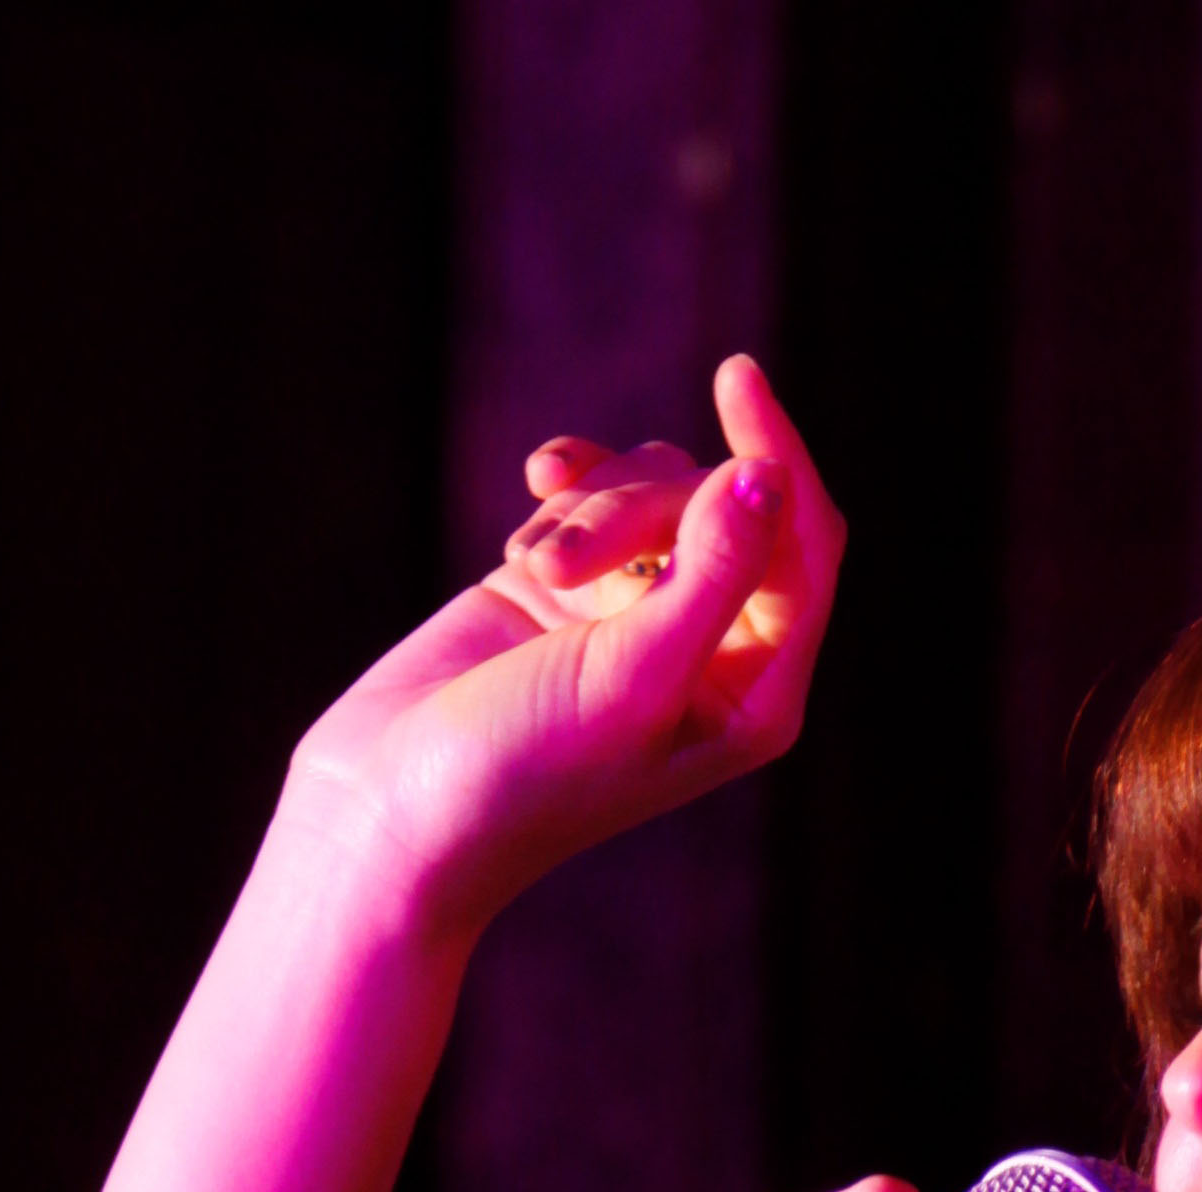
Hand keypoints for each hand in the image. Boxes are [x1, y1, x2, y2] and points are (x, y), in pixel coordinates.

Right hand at [276, 350, 843, 938]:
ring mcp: (642, 614)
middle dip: (640, 507)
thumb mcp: (630, 675)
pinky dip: (559, 503)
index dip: (778, 457)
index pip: (807, 549)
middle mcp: (713, 654)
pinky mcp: (576, 586)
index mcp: (756, 698)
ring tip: (534, 577)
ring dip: (586, 512)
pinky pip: (595, 492)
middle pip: (722, 504)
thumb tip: (766, 479)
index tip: (735, 377)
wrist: (395, 804)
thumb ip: (711, 578)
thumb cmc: (524, 770)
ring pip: (653, 487)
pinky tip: (521, 546)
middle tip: (561, 568)